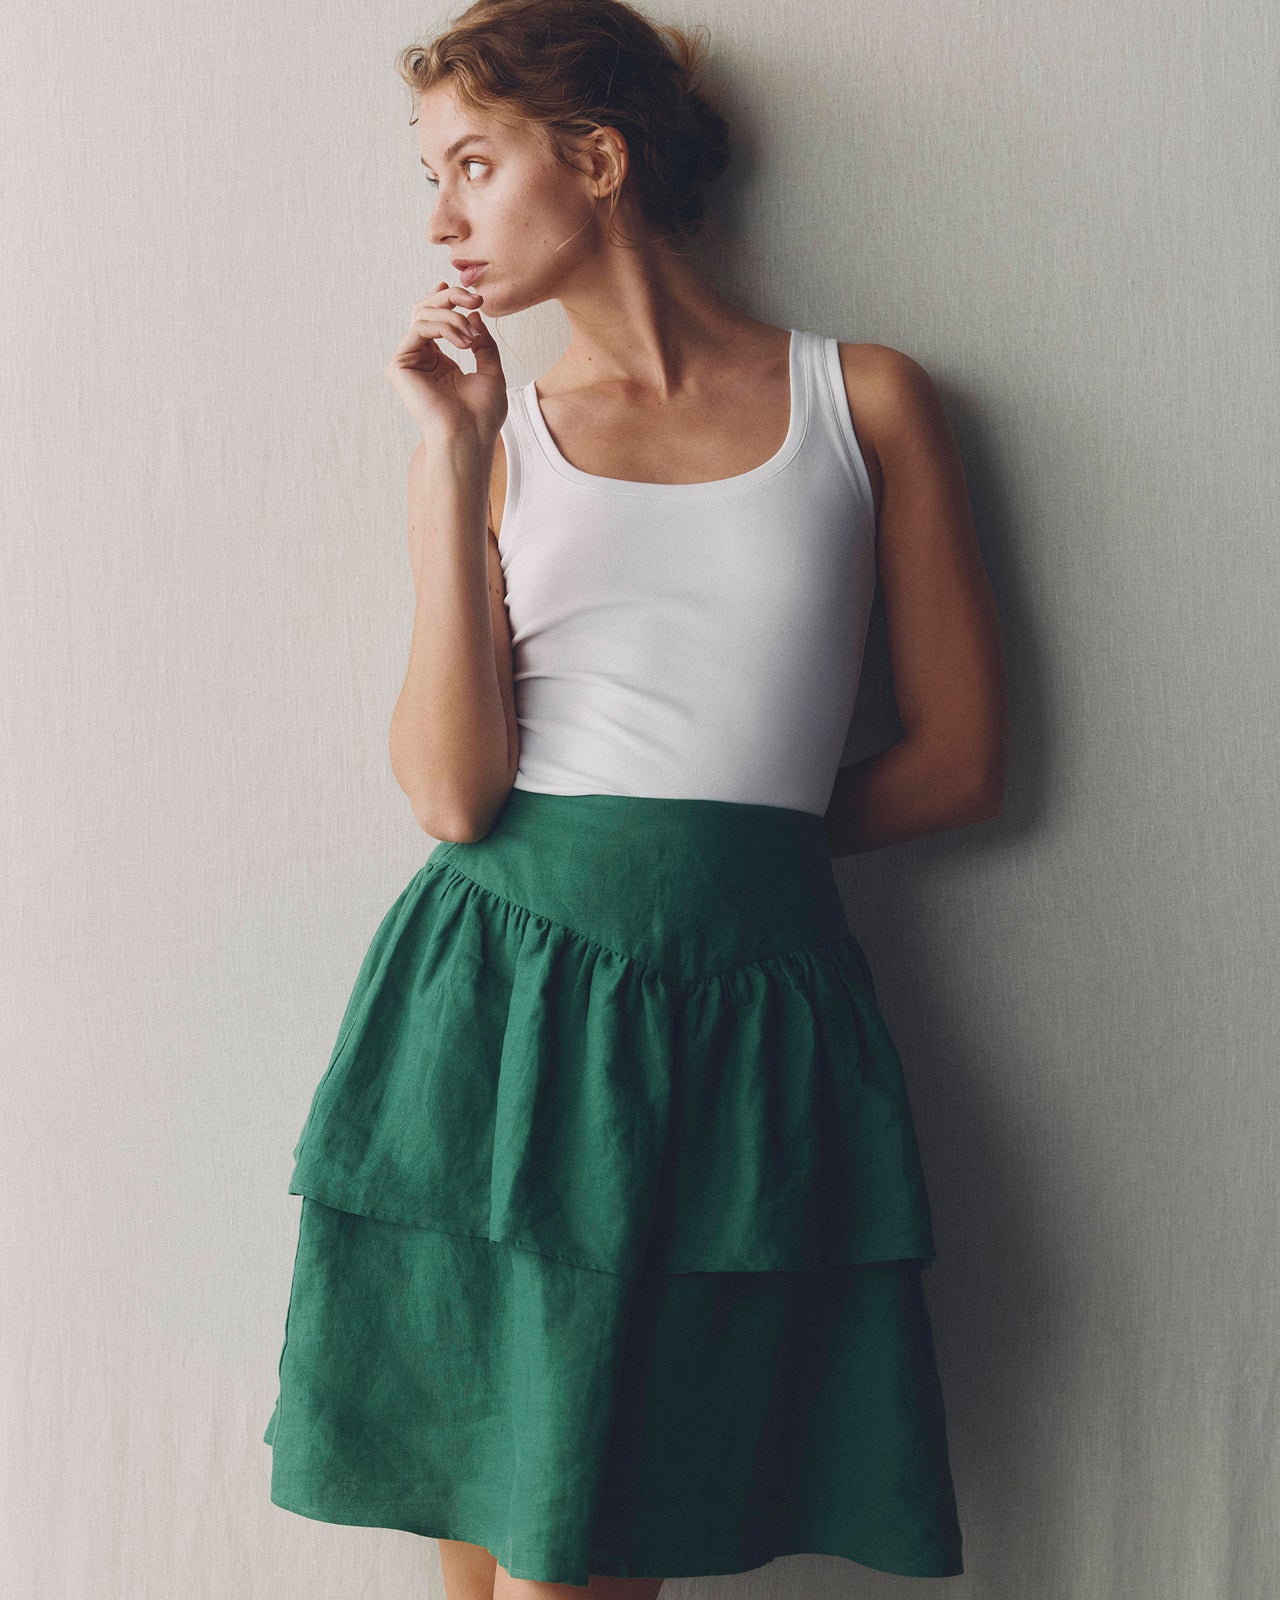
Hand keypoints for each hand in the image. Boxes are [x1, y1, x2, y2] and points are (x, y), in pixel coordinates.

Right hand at [383, 281, 505, 447]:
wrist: (469, 437)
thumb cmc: (482, 415)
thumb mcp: (492, 371)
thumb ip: (483, 342)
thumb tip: (473, 313)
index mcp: (439, 363)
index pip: (436, 320)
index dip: (446, 300)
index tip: (470, 295)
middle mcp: (421, 360)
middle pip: (425, 310)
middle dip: (452, 298)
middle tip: (476, 299)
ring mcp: (408, 362)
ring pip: (423, 315)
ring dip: (454, 318)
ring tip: (473, 339)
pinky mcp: (399, 365)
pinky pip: (419, 327)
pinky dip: (445, 327)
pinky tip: (464, 343)